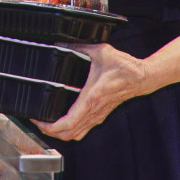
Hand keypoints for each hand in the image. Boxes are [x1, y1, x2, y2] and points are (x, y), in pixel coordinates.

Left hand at [32, 43, 146, 141]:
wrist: (141, 77)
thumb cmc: (124, 67)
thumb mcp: (99, 51)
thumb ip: (79, 46)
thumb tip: (62, 43)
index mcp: (91, 98)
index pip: (68, 123)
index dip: (50, 127)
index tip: (38, 120)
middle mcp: (94, 111)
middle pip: (68, 135)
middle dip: (49, 132)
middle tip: (37, 121)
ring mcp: (98, 115)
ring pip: (75, 135)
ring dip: (59, 134)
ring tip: (46, 122)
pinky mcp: (101, 115)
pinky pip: (82, 130)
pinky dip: (70, 130)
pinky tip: (62, 120)